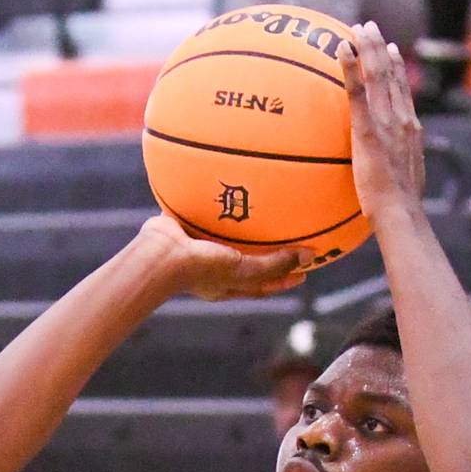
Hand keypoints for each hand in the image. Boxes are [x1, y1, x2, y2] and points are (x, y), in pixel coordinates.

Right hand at [135, 215, 307, 300]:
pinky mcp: (187, 226)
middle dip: (267, 251)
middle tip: (290, 235)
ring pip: (229, 236)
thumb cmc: (201, 268)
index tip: (307, 264)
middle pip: (248, 260)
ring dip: (244, 226)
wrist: (161, 254)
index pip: (262, 283)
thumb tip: (309, 257)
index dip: (284, 276)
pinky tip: (230, 188)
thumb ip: (274, 264)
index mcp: (226, 284)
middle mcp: (214, 267)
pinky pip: (209, 214)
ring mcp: (199, 247)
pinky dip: (220, 204)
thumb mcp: (243, 270)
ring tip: (262, 208)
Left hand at [339, 22, 425, 220]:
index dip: (397, 69)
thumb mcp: (401, 184)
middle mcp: (402, 120)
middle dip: (381, 48)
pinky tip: (341, 49)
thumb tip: (384, 176)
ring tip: (359, 29)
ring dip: (369, 49)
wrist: (400, 212)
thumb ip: (392, 170)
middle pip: (391, 75)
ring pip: (378, 76)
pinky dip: (350, 68)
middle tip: (370, 28)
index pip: (403, 92)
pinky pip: (357, 93)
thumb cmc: (398, 209)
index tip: (391, 50)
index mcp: (410, 130)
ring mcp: (386, 123)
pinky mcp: (368, 130)